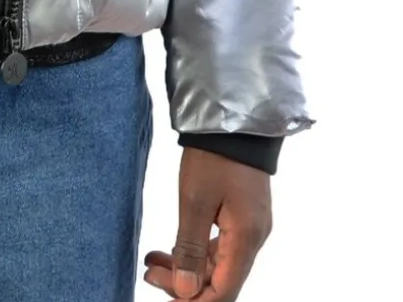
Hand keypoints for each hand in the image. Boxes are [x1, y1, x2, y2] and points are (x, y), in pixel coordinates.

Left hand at [143, 147, 271, 299]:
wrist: (231, 119)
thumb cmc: (213, 157)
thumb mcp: (195, 201)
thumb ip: (190, 249)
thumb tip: (186, 292)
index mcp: (245, 240)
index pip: (223, 292)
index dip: (193, 301)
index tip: (161, 290)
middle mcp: (253, 239)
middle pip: (220, 280)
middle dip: (184, 284)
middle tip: (149, 273)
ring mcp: (249, 227)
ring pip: (218, 264)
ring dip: (186, 268)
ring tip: (152, 262)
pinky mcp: (241, 215)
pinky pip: (219, 246)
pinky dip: (194, 251)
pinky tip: (170, 248)